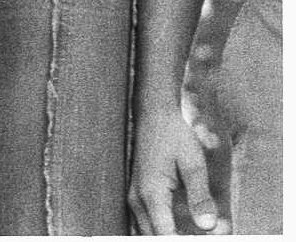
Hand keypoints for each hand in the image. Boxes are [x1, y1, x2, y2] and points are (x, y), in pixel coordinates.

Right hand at [129, 109, 219, 233]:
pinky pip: (144, 223)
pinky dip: (160, 231)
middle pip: (153, 237)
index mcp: (152, 193)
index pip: (166, 235)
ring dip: (166, 237)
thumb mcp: (194, 164)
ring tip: (192, 235)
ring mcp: (134, 197)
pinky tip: (178, 231)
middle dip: (176, 240)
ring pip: (145, 232)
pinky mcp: (137, 194)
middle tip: (199, 238)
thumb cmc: (175, 135)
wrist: (154, 114)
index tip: (203, 240)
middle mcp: (137, 198)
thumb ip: (200, 197)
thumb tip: (208, 226)